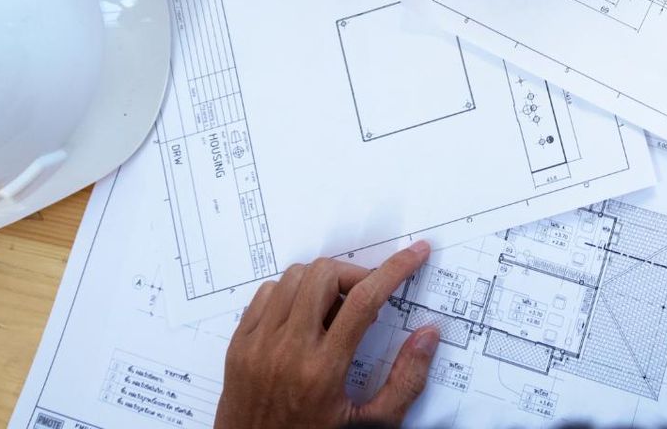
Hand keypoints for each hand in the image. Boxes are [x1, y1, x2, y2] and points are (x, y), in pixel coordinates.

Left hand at [217, 247, 436, 428]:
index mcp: (323, 371)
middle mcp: (287, 351)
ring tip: (333, 311)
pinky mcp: (239, 345)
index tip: (415, 254)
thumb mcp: (371, 425)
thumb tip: (427, 336)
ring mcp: (258, 345)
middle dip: (354, 275)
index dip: (395, 270)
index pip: (364, 301)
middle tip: (366, 297)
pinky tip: (303, 318)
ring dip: (321, 282)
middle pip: (324, 275)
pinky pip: (266, 294)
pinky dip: (290, 294)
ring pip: (293, 278)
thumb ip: (406, 381)